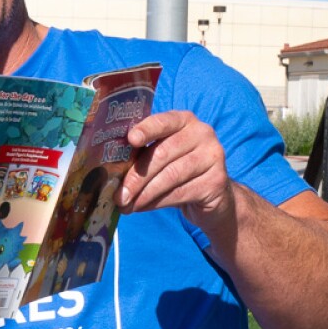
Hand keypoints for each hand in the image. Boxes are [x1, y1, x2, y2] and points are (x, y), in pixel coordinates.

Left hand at [118, 109, 234, 240]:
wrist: (213, 196)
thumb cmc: (178, 171)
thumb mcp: (163, 157)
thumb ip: (143, 154)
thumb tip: (110, 172)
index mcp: (184, 120)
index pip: (163, 121)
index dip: (146, 129)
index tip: (131, 139)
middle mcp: (202, 133)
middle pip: (163, 154)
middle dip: (137, 177)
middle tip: (119, 195)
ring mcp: (213, 156)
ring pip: (171, 176)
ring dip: (145, 193)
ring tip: (127, 205)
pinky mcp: (216, 181)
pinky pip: (181, 192)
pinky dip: (157, 202)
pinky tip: (143, 207)